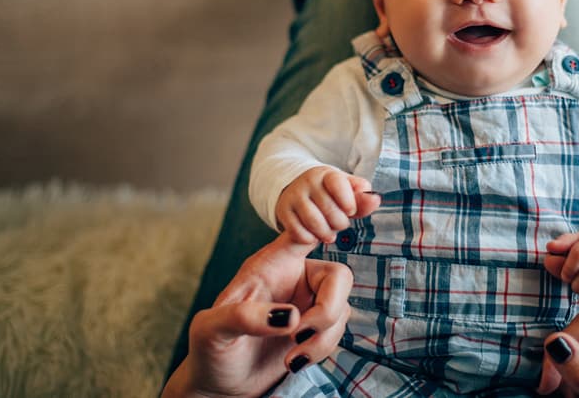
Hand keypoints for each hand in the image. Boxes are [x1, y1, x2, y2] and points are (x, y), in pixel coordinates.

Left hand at [161, 233, 353, 397]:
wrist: (218, 384)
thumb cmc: (208, 349)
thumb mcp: (211, 330)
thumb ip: (244, 317)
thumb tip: (291, 317)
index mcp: (271, 263)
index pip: (307, 229)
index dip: (335, 215)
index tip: (370, 199)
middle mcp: (294, 278)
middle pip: (339, 276)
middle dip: (329, 309)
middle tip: (301, 333)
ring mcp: (307, 304)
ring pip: (342, 309)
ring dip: (322, 339)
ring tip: (290, 357)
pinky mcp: (314, 330)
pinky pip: (337, 332)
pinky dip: (322, 350)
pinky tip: (294, 361)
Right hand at [276, 166, 380, 243]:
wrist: (297, 188)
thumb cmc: (328, 192)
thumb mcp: (345, 190)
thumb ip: (361, 197)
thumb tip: (376, 200)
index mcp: (327, 174)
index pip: (339, 185)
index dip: (349, 202)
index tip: (350, 210)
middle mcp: (308, 182)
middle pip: (330, 210)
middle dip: (340, 223)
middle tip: (340, 223)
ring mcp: (294, 196)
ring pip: (314, 222)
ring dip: (326, 233)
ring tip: (329, 234)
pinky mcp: (283, 211)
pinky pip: (299, 232)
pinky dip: (310, 239)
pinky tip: (314, 236)